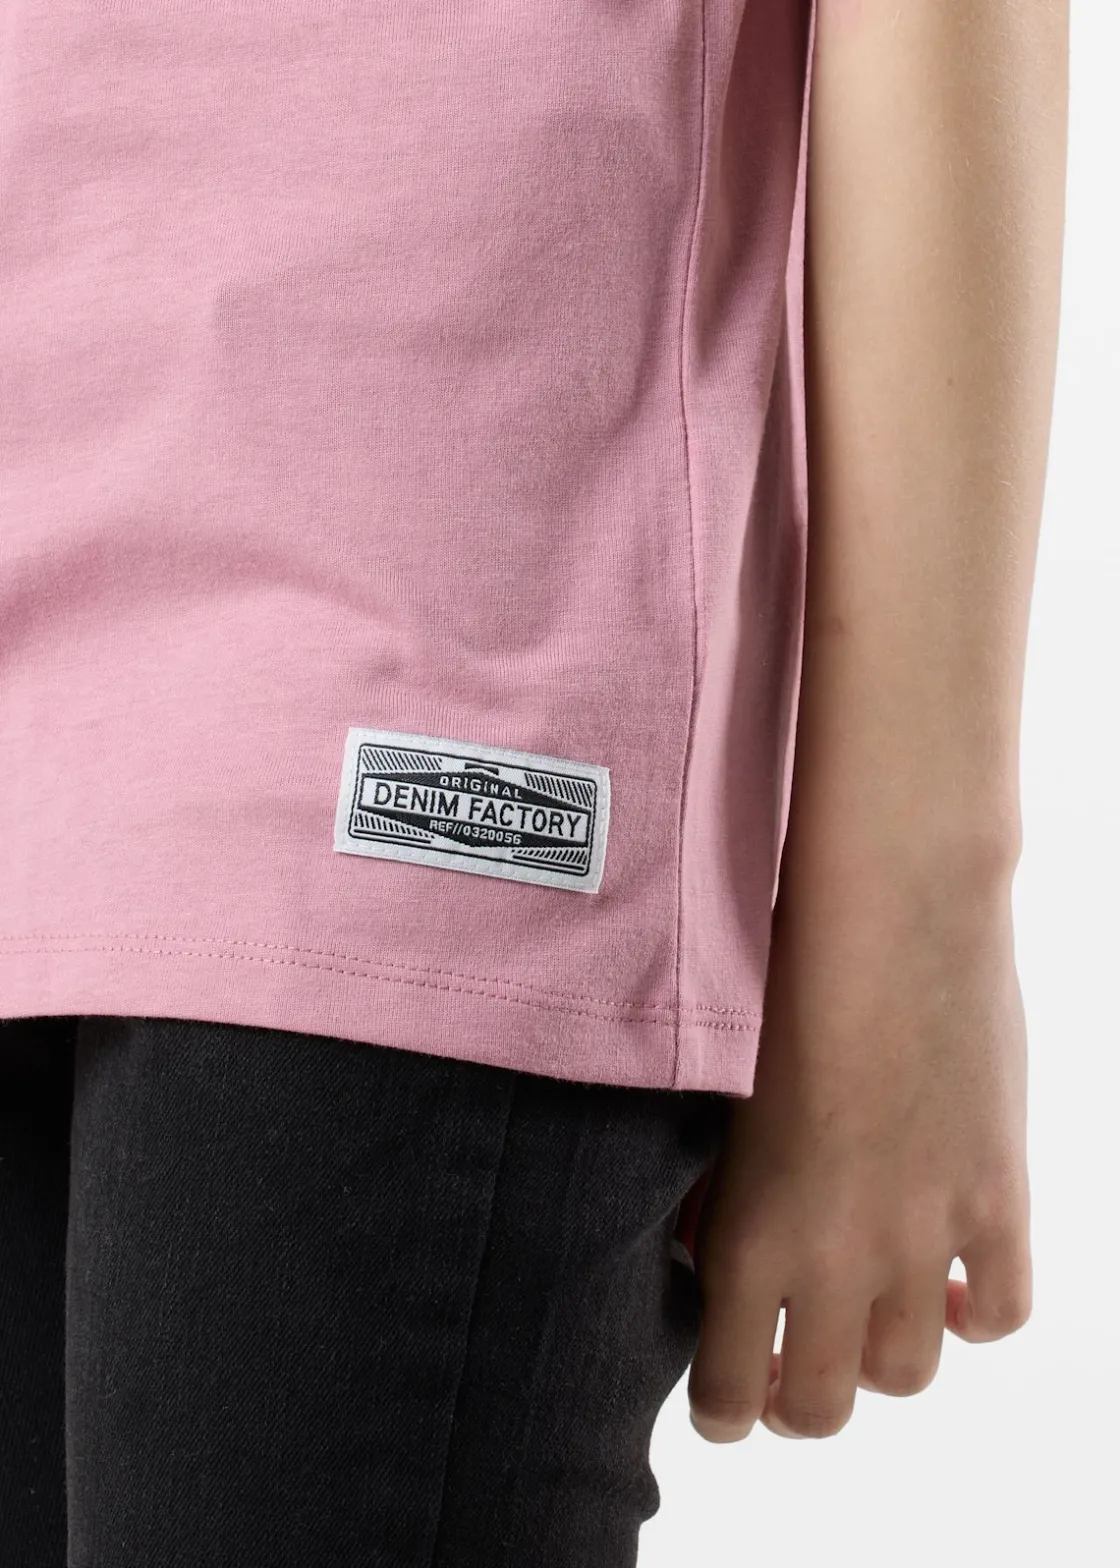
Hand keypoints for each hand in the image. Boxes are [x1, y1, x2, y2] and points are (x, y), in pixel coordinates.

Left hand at [686, 861, 1031, 1440]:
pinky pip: (999, 1312)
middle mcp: (835, 1258)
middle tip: (790, 1364)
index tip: (725, 1395)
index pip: (727, 1398)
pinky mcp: (997, 1199)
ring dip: (881, 1356)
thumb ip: (717, 1198)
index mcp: (749, 1236)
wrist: (887, 915)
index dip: (723, 1411)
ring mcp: (924, 1236)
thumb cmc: (782, 987)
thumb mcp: (720, 1106)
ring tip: (869, 1311)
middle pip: (820, 1408)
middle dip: (797, 1402)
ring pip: (907, 1374)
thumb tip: (705, 1253)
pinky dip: (973, 1312)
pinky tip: (950, 1279)